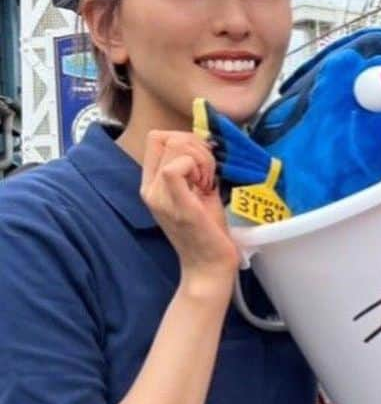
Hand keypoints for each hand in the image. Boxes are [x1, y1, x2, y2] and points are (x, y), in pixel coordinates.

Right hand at [141, 130, 237, 288]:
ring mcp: (159, 197)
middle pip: (164, 137)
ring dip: (200, 158)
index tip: (203, 164)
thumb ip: (196, 169)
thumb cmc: (208, 231)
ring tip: (207, 183)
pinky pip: (175, 168)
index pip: (157, 138)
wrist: (209, 267)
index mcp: (152, 184)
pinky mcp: (176, 205)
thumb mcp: (199, 192)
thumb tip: (205, 144)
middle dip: (195, 147)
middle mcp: (149, 189)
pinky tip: (206, 186)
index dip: (184, 140)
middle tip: (208, 175)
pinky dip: (197, 168)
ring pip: (174, 147)